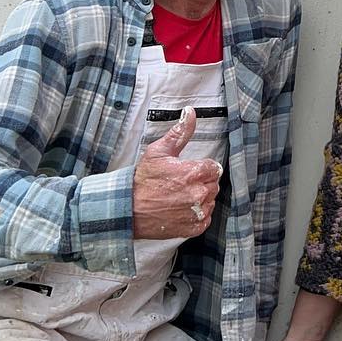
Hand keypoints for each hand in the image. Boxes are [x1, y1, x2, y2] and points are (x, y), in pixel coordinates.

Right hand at [132, 108, 221, 238]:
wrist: (127, 209)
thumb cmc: (142, 181)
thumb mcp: (158, 152)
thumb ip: (179, 133)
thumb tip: (190, 113)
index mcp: (194, 173)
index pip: (214, 167)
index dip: (202, 168)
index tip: (189, 170)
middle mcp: (199, 193)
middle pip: (213, 184)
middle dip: (201, 182)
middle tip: (182, 184)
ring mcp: (196, 212)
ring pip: (210, 201)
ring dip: (200, 199)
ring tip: (180, 197)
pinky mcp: (192, 227)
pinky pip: (206, 218)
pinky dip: (197, 215)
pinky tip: (182, 209)